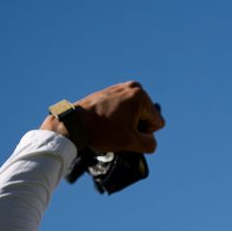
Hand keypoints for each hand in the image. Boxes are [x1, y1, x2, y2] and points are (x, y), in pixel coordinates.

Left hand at [41, 80, 164, 153]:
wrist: (74, 125)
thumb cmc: (101, 131)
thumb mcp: (131, 142)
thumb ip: (150, 143)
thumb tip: (150, 139)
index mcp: (140, 96)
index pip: (157, 123)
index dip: (144, 134)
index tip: (126, 132)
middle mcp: (133, 87)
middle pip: (147, 116)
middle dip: (136, 126)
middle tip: (118, 130)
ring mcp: (121, 87)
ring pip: (136, 113)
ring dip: (128, 123)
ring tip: (111, 126)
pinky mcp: (111, 91)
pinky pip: (125, 108)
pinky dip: (119, 117)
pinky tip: (107, 121)